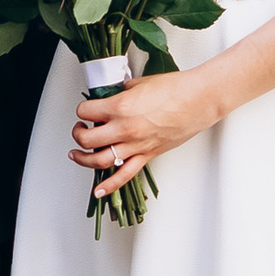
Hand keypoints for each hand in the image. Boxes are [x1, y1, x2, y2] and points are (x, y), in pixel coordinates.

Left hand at [68, 62, 224, 203]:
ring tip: (77, 155)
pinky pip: (124, 176)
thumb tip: (111, 97)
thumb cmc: (174, 89)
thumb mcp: (139, 84)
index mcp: (119, 107)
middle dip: (78, 134)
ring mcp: (135, 145)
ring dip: (83, 159)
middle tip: (80, 129)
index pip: (86, 112)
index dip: (82, 111)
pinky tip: (98, 191)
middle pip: (86, 140)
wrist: (197, 100)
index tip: (85, 111)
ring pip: (99, 161)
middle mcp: (124, 129)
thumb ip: (120, 93)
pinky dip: (109, 186)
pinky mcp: (147, 155)